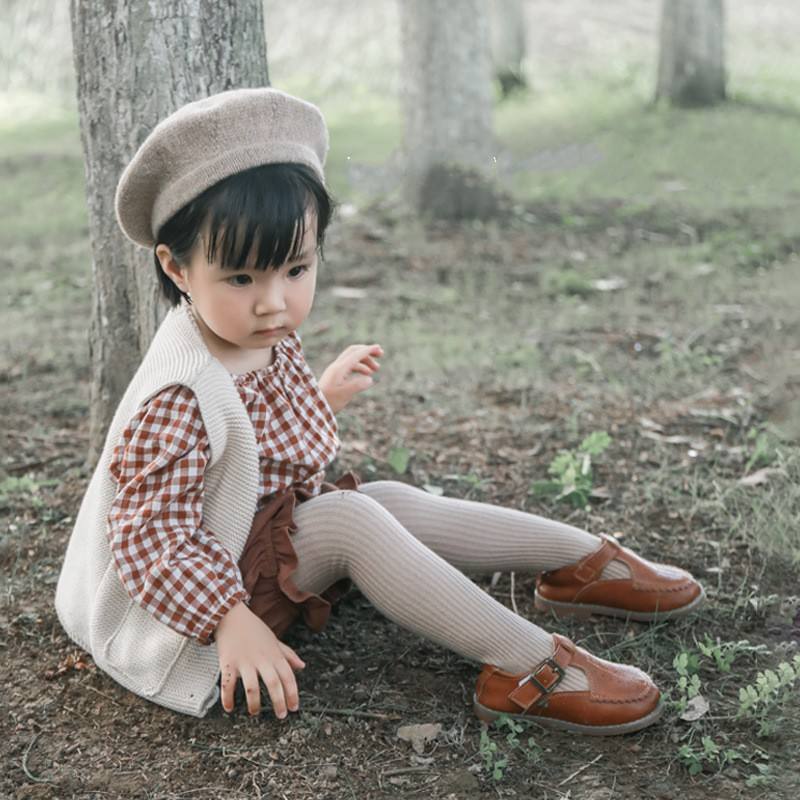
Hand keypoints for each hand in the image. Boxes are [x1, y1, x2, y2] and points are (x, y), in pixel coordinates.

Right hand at [215, 601, 305, 717]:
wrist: (231, 616)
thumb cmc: (254, 629)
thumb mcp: (274, 640)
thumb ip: (288, 654)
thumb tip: (302, 666)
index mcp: (274, 654)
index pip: (288, 676)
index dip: (292, 693)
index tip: (294, 707)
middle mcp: (261, 659)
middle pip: (273, 683)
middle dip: (279, 702)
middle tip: (281, 715)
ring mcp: (244, 662)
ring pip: (252, 687)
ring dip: (254, 703)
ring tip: (255, 712)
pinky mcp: (228, 663)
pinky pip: (228, 684)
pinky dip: (228, 698)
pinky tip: (229, 708)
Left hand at [319, 343, 382, 413]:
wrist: (314, 407)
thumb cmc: (329, 401)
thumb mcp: (345, 394)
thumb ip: (358, 385)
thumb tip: (370, 379)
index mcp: (339, 368)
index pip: (356, 354)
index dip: (369, 350)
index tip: (380, 349)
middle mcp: (337, 366)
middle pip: (353, 352)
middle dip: (367, 351)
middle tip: (380, 355)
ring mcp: (335, 371)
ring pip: (352, 359)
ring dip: (365, 362)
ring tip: (375, 370)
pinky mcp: (335, 376)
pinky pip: (349, 366)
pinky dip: (359, 368)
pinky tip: (365, 376)